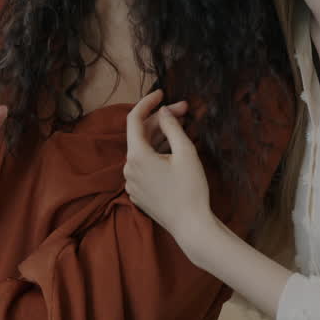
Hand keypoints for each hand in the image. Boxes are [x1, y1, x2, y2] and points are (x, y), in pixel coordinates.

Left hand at [124, 89, 214, 242]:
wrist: (191, 226)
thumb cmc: (191, 189)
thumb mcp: (185, 153)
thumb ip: (173, 127)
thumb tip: (164, 112)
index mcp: (136, 156)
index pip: (134, 119)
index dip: (147, 102)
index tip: (162, 93)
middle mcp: (128, 168)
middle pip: (141, 135)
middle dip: (161, 120)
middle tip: (183, 110)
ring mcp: (132, 183)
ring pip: (142, 151)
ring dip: (159, 137)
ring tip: (182, 128)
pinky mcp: (138, 193)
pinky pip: (144, 167)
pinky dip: (156, 154)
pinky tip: (173, 151)